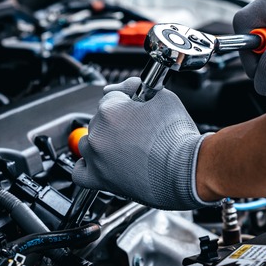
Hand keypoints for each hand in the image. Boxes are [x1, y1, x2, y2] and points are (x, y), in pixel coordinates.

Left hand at [72, 77, 218, 209]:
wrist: (186, 170)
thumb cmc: (178, 137)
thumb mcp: (163, 97)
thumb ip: (137, 86)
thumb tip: (126, 86)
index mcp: (110, 109)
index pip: (110, 96)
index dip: (126, 102)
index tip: (136, 109)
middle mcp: (98, 132)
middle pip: (99, 120)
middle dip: (116, 123)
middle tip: (138, 131)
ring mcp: (96, 157)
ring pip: (88, 143)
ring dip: (102, 143)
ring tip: (125, 148)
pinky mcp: (99, 179)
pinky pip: (79, 172)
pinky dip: (87, 167)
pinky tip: (100, 163)